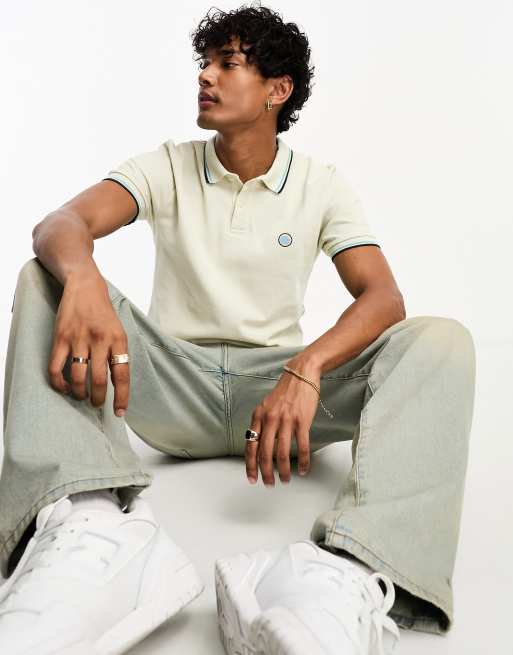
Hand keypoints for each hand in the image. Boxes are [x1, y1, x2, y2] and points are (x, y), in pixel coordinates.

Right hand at [48, 270, 129, 416]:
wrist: (85, 286)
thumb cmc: (104, 313)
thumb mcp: (119, 331)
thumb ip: (118, 353)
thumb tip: (117, 382)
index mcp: (118, 340)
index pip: (121, 375)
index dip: (121, 397)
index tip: (120, 412)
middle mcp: (100, 341)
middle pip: (98, 380)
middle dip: (97, 398)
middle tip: (96, 404)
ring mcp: (79, 339)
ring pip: (77, 377)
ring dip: (79, 393)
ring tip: (80, 396)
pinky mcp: (61, 338)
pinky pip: (56, 367)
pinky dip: (58, 382)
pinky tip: (63, 387)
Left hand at [245, 359, 320, 485]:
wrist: (301, 374)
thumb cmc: (284, 392)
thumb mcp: (266, 406)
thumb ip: (262, 425)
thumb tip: (259, 448)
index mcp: (258, 416)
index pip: (250, 446)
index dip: (250, 465)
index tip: (252, 479)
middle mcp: (270, 419)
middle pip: (265, 453)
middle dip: (266, 472)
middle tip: (269, 484)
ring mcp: (286, 420)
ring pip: (282, 453)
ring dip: (283, 470)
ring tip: (286, 479)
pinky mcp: (302, 421)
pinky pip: (302, 446)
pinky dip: (303, 462)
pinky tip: (304, 470)